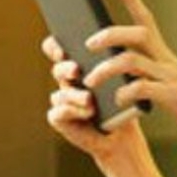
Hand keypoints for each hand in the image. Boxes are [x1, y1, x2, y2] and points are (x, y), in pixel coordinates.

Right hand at [41, 35, 147, 165]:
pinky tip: (87, 112)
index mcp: (77, 65)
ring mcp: (61, 101)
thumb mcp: (121, 77)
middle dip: (64, 69)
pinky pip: (57, 113)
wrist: (122, 133)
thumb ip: (113, 59)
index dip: (54, 46)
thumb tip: (113, 44)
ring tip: (89, 99)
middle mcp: (66, 82)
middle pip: (57, 69)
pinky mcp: (60, 119)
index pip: (56, 48)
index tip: (64, 48)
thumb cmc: (122, 102)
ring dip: (74, 95)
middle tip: (76, 71)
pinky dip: (72, 111)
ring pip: (60, 93)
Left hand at [84, 0, 176, 150]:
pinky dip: (125, 92)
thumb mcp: (166, 84)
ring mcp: (170, 77)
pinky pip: (143, 88)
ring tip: (90, 81)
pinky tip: (116, 100)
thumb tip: (120, 70)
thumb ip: (146, 74)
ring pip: (132, 60)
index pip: (146, 19)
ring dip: (106, 69)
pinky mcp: (173, 95)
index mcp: (163, 56)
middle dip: (110, 34)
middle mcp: (166, 61)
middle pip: (137, 33)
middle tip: (89, 44)